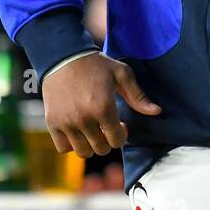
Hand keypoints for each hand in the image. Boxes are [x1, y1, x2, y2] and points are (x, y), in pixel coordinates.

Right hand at [40, 53, 161, 158]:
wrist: (64, 57)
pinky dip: (71, 144)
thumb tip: (157, 111)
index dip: (122, 134)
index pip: (117, 141)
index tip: (119, 124)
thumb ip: (138, 96)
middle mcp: (84, 119)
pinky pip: (63, 148)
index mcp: (104, 108)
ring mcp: (66, 123)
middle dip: (107, 140)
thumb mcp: (122, 74)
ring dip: (90, 144)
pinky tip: (77, 131)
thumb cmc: (96, 65)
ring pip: (83, 152)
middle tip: (105, 125)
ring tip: (92, 129)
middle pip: (101, 149)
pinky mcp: (52, 123)